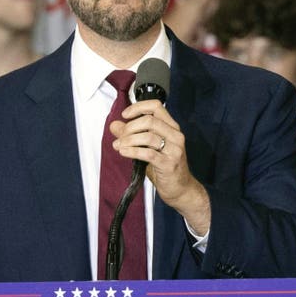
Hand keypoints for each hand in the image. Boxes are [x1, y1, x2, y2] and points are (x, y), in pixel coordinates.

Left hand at [110, 100, 208, 228]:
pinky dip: (132, 151)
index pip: (156, 107)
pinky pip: (148, 154)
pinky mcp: (169, 164)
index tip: (125, 115)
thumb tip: (114, 125)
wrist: (181, 189)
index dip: (138, 107)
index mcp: (172, 128)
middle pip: (150, 121)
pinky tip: (123, 152)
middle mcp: (176, 136)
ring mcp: (174, 150)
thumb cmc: (164, 167)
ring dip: (128, 140)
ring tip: (118, 146)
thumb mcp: (148, 148)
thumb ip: (132, 135)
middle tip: (120, 137)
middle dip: (130, 127)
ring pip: (148, 136)